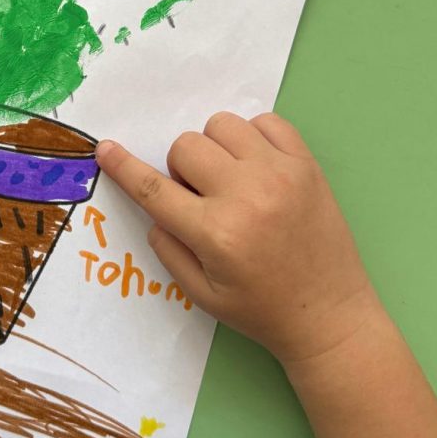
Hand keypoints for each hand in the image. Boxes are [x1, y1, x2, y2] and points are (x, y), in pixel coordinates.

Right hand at [96, 112, 382, 366]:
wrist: (329, 315)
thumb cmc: (261, 310)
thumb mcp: (201, 294)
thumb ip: (169, 248)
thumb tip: (157, 209)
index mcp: (215, 233)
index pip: (154, 189)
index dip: (124, 167)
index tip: (106, 149)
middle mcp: (245, 195)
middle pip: (185, 147)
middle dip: (182, 170)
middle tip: (203, 199)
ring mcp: (280, 174)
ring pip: (222, 125)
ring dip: (215, 148)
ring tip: (232, 179)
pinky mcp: (307, 165)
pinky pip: (266, 122)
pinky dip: (252, 137)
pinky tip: (258, 167)